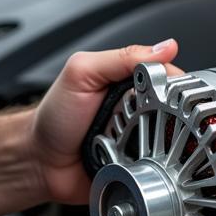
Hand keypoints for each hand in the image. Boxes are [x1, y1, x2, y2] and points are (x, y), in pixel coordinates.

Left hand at [29, 40, 180, 203]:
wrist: (38, 162)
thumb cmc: (54, 117)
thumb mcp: (82, 74)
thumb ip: (120, 57)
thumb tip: (164, 48)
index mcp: (130, 81)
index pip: (171, 77)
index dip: (177, 86)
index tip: (172, 97)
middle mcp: (139, 108)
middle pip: (177, 109)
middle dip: (169, 118)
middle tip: (147, 123)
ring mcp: (141, 137)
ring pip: (172, 141)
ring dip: (161, 145)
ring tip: (139, 144)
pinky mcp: (140, 165)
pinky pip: (159, 167)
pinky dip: (154, 167)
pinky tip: (142, 164)